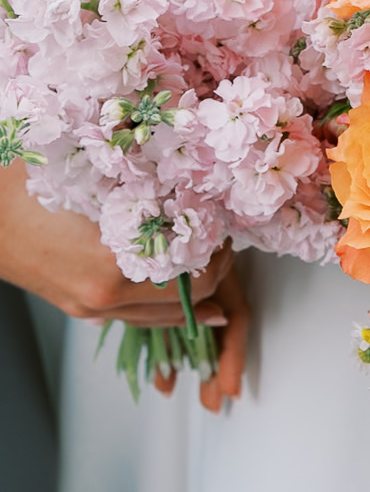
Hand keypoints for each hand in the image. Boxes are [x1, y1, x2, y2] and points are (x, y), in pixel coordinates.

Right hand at [0, 163, 248, 408]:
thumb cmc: (22, 187)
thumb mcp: (86, 174)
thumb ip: (137, 178)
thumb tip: (184, 171)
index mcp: (111, 263)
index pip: (195, 269)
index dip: (219, 246)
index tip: (226, 224)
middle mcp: (105, 295)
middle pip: (188, 297)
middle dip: (215, 268)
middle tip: (225, 240)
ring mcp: (92, 308)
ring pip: (165, 316)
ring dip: (196, 293)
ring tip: (216, 267)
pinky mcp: (81, 310)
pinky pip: (139, 319)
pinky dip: (170, 311)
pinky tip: (194, 307)